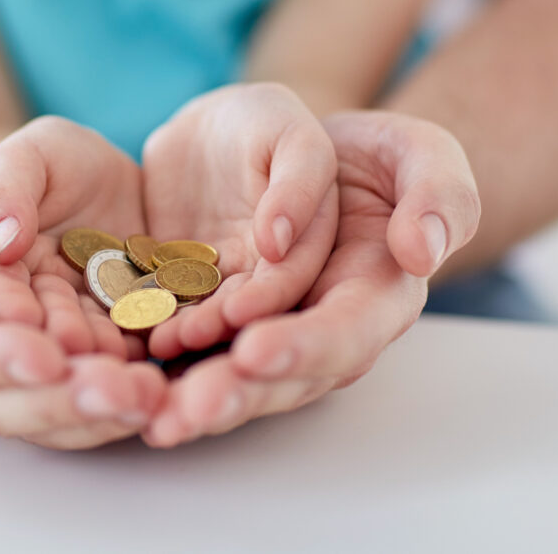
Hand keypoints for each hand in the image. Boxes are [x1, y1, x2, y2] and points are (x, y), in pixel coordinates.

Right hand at [0, 128, 164, 448]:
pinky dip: (127, 384)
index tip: (43, 355)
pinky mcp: (58, 347)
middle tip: (124, 393)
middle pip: (7, 400)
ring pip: (54, 406)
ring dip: (105, 407)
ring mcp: (11, 359)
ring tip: (157, 395)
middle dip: (66, 401)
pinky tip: (168, 379)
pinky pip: (91, 379)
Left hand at [143, 111, 480, 446]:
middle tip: (184, 412)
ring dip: (188, 394)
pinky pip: (188, 344)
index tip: (256, 350)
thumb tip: (421, 250)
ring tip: (147, 409)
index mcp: (376, 295)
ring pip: (229, 372)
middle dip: (234, 394)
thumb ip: (438, 192)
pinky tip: (120, 371)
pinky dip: (158, 359)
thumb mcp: (414, 149)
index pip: (347, 333)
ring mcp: (264, 326)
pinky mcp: (216, 312)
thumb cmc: (365, 151)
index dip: (305, 347)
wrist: (294, 145)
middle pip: (282, 374)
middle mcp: (318, 325)